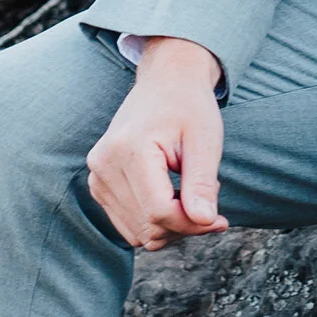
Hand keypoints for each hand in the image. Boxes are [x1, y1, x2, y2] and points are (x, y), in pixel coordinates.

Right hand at [87, 37, 228, 249]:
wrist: (164, 83)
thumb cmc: (188, 107)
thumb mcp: (205, 140)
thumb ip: (203, 183)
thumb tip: (204, 221)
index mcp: (128, 149)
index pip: (158, 212)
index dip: (192, 224)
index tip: (220, 219)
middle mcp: (104, 165)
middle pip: (147, 226)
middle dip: (184, 225)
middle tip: (209, 198)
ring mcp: (96, 176)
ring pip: (137, 233)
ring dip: (170, 226)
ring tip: (189, 192)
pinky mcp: (98, 185)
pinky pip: (129, 225)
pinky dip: (154, 221)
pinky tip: (172, 196)